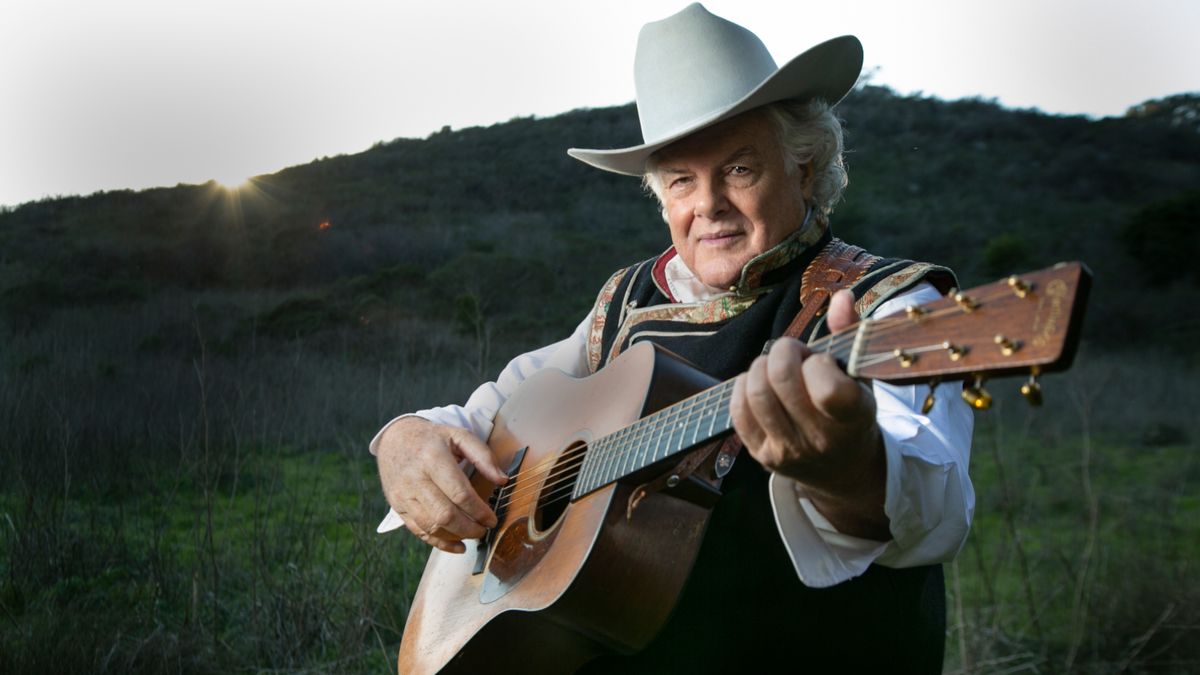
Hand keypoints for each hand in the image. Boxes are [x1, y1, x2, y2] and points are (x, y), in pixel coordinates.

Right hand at [375, 416, 507, 552]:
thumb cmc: (431, 438)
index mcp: (433, 458)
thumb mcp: (459, 436)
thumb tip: (502, 480)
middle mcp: (415, 478)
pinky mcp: (397, 506)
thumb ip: (483, 456)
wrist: (395, 438)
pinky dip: (439, 543)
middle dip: (469, 528)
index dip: (479, 511)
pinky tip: (457, 545)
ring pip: (431, 526)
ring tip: (472, 534)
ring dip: (456, 536)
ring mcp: (403, 494)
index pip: (460, 494)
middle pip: (445, 515)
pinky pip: (418, 531)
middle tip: (483, 530)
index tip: (491, 519)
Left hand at [729, 289, 889, 538]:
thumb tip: (841, 296)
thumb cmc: (851, 412)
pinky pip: (738, 411)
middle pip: (782, 379)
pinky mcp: (762, 456)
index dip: (818, 362)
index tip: (822, 361)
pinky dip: (744, 386)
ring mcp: (789, 451)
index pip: (827, 388)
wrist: (843, 469)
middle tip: (794, 354)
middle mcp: (820, 440)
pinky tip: (761, 384)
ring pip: (757, 392)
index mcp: (853, 417)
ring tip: (777, 368)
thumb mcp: (860, 376)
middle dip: (783, 352)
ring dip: (761, 366)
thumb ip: (849, 334)